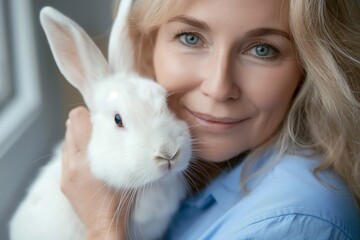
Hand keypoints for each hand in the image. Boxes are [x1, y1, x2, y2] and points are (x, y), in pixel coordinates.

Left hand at [62, 106, 127, 239]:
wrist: (105, 223)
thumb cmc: (121, 197)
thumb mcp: (126, 167)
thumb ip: (119, 145)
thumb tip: (116, 125)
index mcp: (89, 157)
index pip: (78, 118)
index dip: (89, 113)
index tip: (101, 117)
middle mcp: (73, 162)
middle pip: (70, 126)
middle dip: (85, 124)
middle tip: (100, 128)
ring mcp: (66, 172)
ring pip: (67, 141)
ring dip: (79, 137)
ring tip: (94, 144)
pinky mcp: (63, 180)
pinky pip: (66, 156)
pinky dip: (75, 151)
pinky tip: (88, 158)